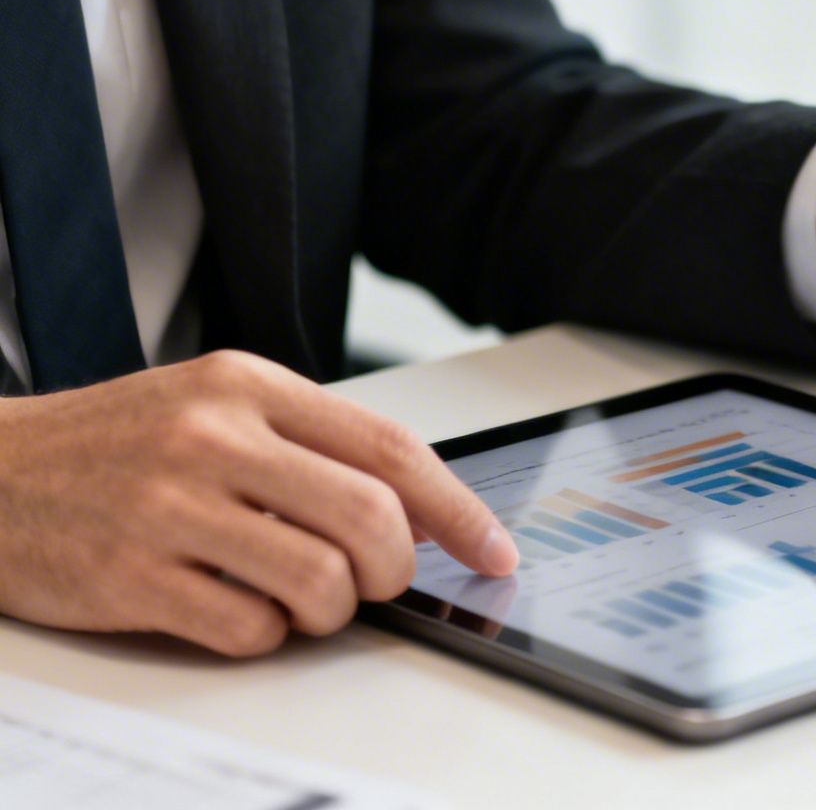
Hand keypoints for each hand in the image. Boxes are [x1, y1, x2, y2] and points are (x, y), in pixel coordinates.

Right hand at [0, 351, 515, 655]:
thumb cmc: (116, 445)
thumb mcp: (215, 408)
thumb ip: (311, 445)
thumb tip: (420, 511)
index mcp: (249, 386)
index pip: (390, 448)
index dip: (457, 510)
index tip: (494, 550)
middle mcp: (214, 438)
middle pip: (371, 519)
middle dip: (395, 571)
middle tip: (377, 583)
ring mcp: (170, 507)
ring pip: (322, 582)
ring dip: (333, 612)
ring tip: (302, 600)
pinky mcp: (131, 577)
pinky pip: (250, 629)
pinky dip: (264, 635)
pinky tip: (236, 610)